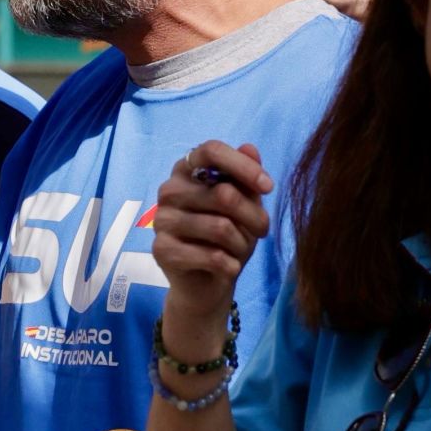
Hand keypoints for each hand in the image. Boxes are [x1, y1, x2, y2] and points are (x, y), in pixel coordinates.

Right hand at [153, 141, 272, 359]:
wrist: (207, 283)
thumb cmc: (228, 237)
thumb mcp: (246, 205)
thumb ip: (247, 178)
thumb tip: (250, 147)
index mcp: (187, 169)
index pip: (211, 150)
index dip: (243, 166)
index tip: (269, 187)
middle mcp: (169, 189)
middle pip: (224, 193)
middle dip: (254, 216)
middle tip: (262, 231)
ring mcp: (162, 219)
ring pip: (220, 226)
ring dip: (243, 243)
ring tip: (242, 251)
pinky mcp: (161, 250)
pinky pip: (210, 255)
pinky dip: (230, 265)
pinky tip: (230, 267)